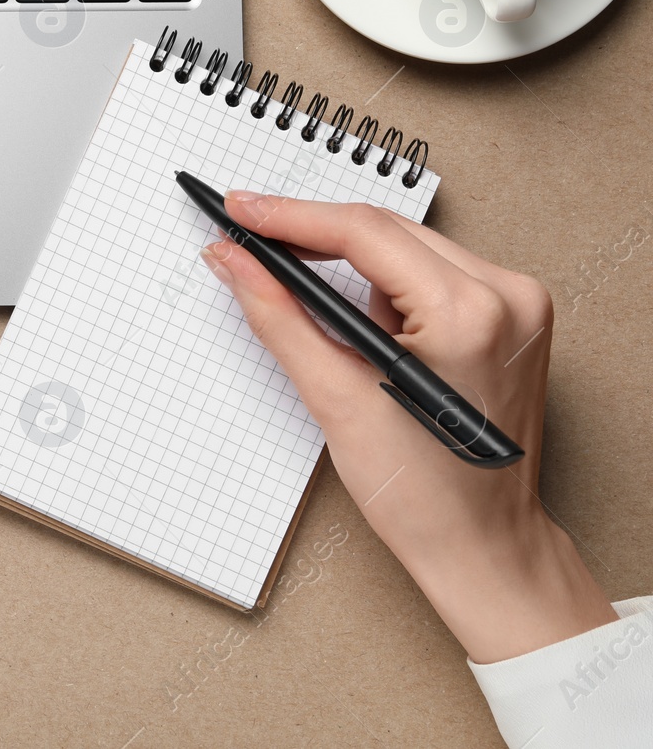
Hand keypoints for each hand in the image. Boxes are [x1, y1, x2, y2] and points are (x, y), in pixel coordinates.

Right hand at [202, 193, 615, 662]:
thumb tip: (236, 262)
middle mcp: (506, 296)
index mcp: (469, 313)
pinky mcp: (513, 317)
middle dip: (312, 233)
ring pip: (408, 248)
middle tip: (248, 235)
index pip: (363, 233)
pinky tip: (357, 312)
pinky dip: (386, 283)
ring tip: (297, 284)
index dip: (290, 217)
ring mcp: (518, 304)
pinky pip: (434, 273)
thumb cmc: (425, 493)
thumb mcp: (335, 398)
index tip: (240, 209)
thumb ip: (279, 316)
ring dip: (350, 260)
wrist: (485, 544)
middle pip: (387, 232)